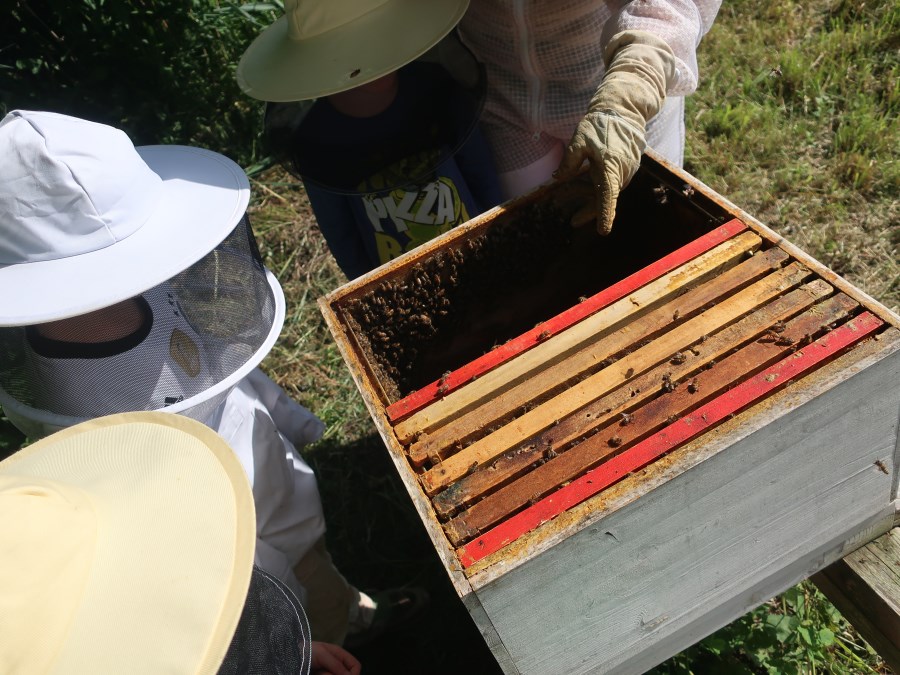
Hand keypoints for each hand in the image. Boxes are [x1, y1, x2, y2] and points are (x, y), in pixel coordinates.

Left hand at [311, 641, 360, 674]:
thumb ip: (337, 664)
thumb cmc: (306, 651)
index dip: (353, 673)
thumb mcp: (322, 654)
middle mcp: (336, 665)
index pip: (355, 666)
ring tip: (318, 674)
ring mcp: (328, 672)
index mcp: (339, 655)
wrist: (290, 656)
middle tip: (324, 673)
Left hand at [556, 31, 675, 234]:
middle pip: (605, 198)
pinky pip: (610, 181)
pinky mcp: (625, 167)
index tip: (603, 231)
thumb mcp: (579, 141)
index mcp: (610, 169)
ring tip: (571, 197)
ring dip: (591, 196)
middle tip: (573, 221)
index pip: (607, 198)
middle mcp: (621, 173)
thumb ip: (569, 162)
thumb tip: (558, 179)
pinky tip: (581, 183)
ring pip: (607, 190)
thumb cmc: (600, 124)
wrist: (624, 109)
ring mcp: (626, 170)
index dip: (604, 215)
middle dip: (589, 210)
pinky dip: (597, 185)